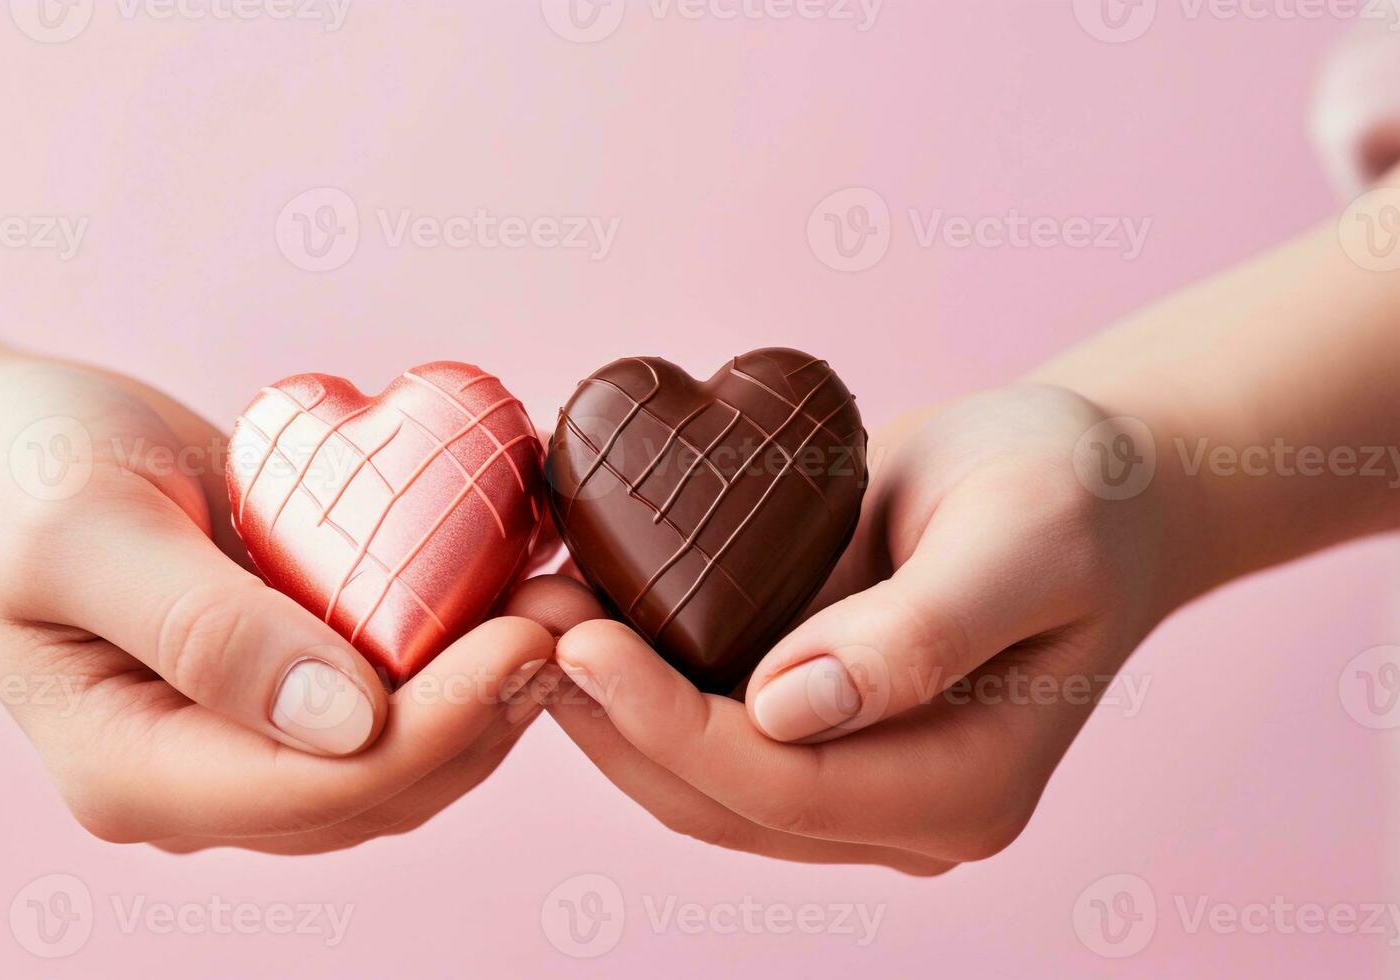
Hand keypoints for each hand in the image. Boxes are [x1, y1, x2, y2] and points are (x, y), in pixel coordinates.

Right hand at [0, 358, 560, 852]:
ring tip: (561, 600)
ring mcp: (242, 743)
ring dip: (490, 692)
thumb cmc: (17, 471)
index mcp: (133, 769)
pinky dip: (456, 656)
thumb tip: (351, 719)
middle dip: (487, 713)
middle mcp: (196, 781)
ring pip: (401, 759)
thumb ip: (204, 630)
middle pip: (378, 789)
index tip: (524, 638)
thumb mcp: (84, 530)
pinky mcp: (283, 691)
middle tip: (569, 614)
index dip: (439, 727)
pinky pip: (390, 701)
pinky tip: (509, 586)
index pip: (317, 788)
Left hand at [548, 384, 1175, 868]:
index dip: (672, 726)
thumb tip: (786, 709)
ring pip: (694, 778)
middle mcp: (904, 809)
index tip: (581, 645)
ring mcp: (855, 780)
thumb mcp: (1024, 540)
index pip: (786, 787)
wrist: (1083, 477)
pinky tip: (584, 612)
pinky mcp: (814, 731)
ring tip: (536, 608)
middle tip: (530, 616)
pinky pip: (706, 727)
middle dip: (612, 717)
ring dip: (604, 706)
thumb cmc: (1073, 493)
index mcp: (965, 787)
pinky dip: (636, 681)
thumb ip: (920, 633)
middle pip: (719, 798)